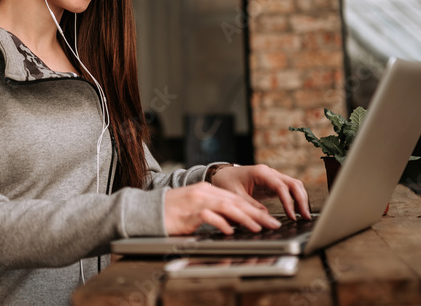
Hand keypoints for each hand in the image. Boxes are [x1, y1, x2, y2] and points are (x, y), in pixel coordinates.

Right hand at [164, 181, 283, 234]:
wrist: (148, 211)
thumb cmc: (172, 212)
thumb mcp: (195, 208)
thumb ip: (213, 211)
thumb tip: (234, 222)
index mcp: (206, 190)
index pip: (235, 198)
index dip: (254, 208)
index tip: (269, 218)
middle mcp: (203, 192)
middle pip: (235, 202)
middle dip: (256, 213)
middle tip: (273, 224)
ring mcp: (196, 201)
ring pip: (226, 207)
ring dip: (245, 218)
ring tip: (259, 227)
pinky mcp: (188, 213)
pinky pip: (208, 217)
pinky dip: (221, 223)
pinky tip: (230, 230)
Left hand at [209, 164, 311, 220]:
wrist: (223, 175)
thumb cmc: (227, 182)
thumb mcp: (234, 195)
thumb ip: (249, 204)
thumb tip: (265, 216)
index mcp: (260, 173)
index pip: (280, 186)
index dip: (288, 201)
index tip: (292, 216)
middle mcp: (270, 173)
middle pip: (293, 183)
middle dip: (302, 200)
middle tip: (305, 217)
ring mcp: (273, 177)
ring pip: (294, 185)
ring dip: (302, 199)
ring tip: (304, 216)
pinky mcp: (274, 184)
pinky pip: (290, 190)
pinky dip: (296, 199)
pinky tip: (298, 211)